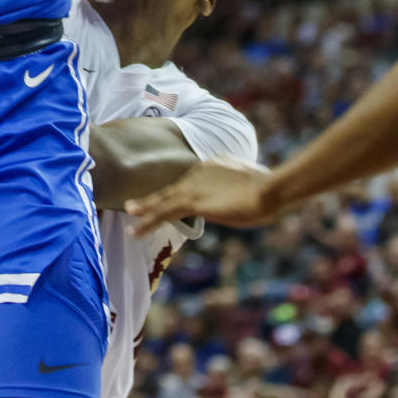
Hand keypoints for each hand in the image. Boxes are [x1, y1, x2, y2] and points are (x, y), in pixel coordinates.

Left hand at [125, 155, 274, 233]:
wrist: (268, 188)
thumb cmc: (265, 188)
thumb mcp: (247, 184)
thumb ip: (233, 188)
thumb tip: (231, 198)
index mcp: (210, 166)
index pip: (189, 182)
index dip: (178, 193)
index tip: (168, 201)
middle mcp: (197, 173)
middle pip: (171, 188)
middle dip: (153, 199)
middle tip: (133, 205)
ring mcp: (194, 187)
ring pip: (163, 201)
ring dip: (145, 210)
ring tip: (130, 215)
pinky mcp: (193, 202)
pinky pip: (164, 213)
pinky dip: (147, 221)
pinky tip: (136, 230)